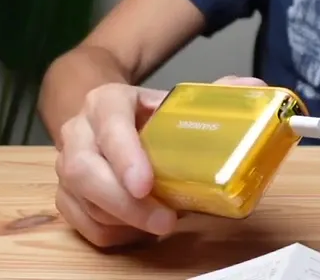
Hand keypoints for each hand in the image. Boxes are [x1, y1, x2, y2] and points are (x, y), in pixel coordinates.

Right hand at [54, 74, 266, 246]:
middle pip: (84, 170)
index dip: (125, 155)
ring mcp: (66, 165)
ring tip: (162, 223)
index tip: (146, 185)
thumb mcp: (173, 101)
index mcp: (107, 102)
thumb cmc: (146, 116)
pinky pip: (83, 224)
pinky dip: (114, 232)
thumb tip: (254, 87)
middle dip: (124, 203)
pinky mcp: (65, 195)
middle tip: (165, 220)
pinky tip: (140, 228)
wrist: (104, 118)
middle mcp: (79, 132)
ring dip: (123, 221)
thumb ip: (213, 95)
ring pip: (81, 201)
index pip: (110, 123)